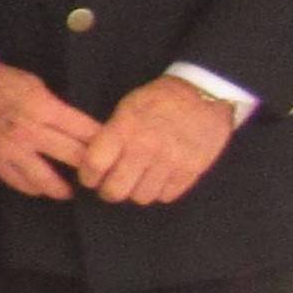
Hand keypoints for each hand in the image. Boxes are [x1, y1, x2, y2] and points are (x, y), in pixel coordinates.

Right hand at [0, 61, 98, 201]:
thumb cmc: (1, 80)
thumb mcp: (36, 86)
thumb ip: (58, 109)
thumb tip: (82, 130)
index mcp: (45, 108)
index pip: (87, 133)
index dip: (106, 144)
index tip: (115, 151)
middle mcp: (31, 133)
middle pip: (75, 157)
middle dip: (92, 167)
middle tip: (101, 174)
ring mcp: (11, 151)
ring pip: (48, 180)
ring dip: (65, 187)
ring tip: (73, 189)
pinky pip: (21, 183)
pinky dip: (36, 188)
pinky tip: (44, 187)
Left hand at [80, 75, 239, 206]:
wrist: (205, 94)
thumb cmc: (159, 99)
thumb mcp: (128, 108)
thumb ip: (110, 135)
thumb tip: (91, 161)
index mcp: (125, 129)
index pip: (94, 165)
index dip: (88, 176)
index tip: (90, 177)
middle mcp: (146, 148)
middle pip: (116, 190)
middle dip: (109, 191)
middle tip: (113, 185)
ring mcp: (171, 161)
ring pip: (141, 197)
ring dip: (136, 192)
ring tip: (138, 180)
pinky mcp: (192, 170)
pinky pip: (167, 196)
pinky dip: (160, 191)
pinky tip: (159, 178)